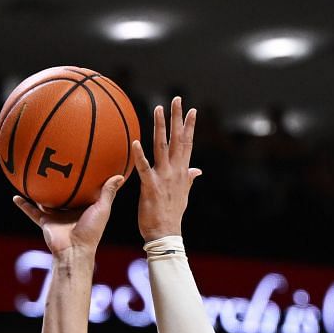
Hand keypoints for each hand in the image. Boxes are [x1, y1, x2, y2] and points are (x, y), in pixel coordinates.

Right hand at [12, 172, 125, 256]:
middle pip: (64, 193)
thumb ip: (108, 192)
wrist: (73, 250)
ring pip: (46, 200)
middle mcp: (69, 210)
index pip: (84, 190)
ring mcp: (56, 216)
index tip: (84, 164)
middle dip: (60, 181)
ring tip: (33, 176)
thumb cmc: (91, 231)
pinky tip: (15, 196)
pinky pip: (31, 211)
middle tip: (56, 164)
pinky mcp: (45, 221)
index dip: (84, 179)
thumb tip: (120, 175)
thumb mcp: (102, 209)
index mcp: (84, 207)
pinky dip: (23, 205)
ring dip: (39, 191)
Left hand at [133, 97, 200, 242]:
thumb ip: (189, 179)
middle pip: (177, 139)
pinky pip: (144, 168)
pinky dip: (140, 156)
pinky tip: (135, 142)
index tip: (192, 110)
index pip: (187, 144)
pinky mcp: (151, 187)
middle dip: (178, 118)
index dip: (189, 127)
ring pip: (162, 147)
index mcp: (182, 172)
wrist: (166, 233)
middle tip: (177, 99)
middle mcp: (175, 171)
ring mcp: (164, 178)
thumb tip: (198, 171)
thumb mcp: (184, 194)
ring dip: (160, 127)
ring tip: (158, 109)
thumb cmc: (172, 215)